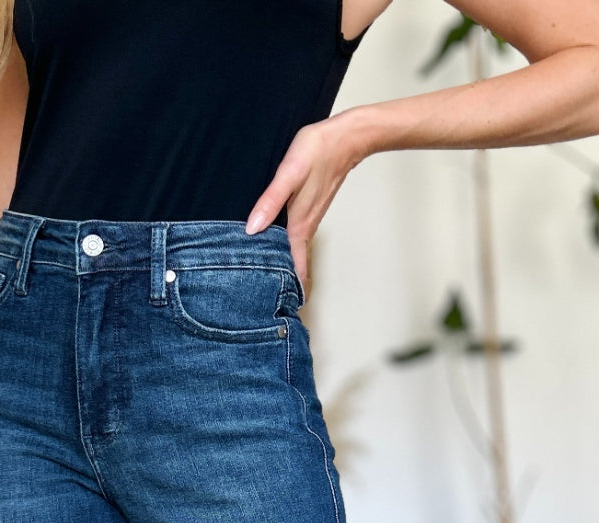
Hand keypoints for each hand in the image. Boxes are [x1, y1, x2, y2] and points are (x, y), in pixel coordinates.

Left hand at [243, 111, 373, 292]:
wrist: (347, 137)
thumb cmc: (318, 151)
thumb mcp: (289, 174)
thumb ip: (270, 201)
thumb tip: (252, 228)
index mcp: (299, 226)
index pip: (295, 267)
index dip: (289, 289)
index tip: (280, 310)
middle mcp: (304, 227)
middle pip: (293, 264)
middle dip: (282, 284)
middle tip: (265, 303)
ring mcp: (307, 219)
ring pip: (293, 251)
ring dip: (283, 266)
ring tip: (266, 282)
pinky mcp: (307, 209)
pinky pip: (294, 237)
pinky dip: (286, 248)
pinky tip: (273, 246)